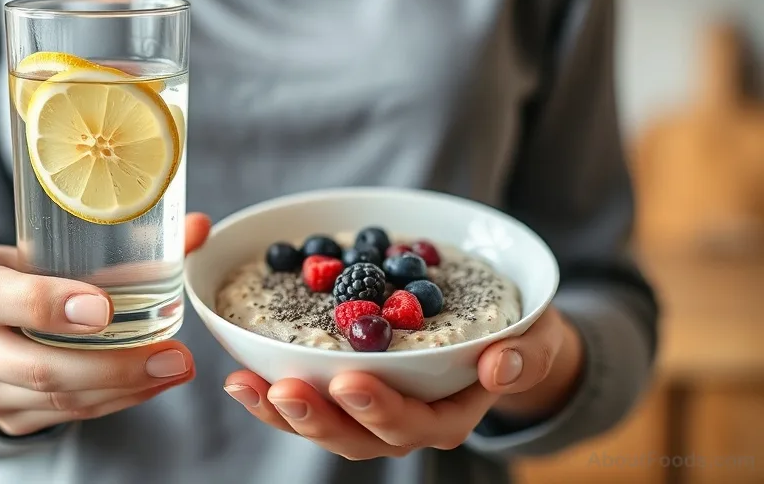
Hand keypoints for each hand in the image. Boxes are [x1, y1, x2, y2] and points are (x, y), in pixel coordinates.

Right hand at [0, 213, 211, 435]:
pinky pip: (67, 415)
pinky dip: (115, 400)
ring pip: (57, 397)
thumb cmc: (22, 273)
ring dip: (125, 387)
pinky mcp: (5, 418)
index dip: (44, 304)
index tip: (104, 309)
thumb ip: (119, 239)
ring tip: (178, 366)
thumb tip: (198, 226)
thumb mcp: (44, 248)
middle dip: (111, 366)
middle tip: (173, 353)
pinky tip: (153, 382)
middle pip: (33, 365)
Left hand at [223, 306, 583, 459]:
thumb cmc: (519, 339)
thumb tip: (499, 365)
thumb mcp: (535, 341)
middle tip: (286, 388)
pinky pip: (306, 403)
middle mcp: (405, 423)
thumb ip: (524, 355)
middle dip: (318, 415)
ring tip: (244, 385)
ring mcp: (370, 415)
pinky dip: (270, 394)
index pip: (416, 424)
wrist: (498, 340)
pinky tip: (240, 376)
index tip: (350, 383)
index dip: (381, 409)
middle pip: (356, 435)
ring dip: (281, 410)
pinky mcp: (343, 397)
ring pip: (322, 425)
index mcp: (449, 416)